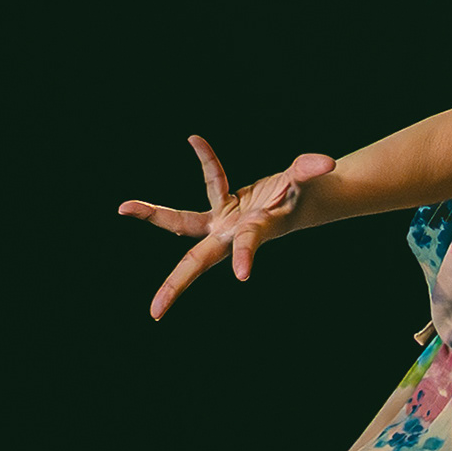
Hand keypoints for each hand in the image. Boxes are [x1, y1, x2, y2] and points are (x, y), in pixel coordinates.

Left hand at [119, 134, 335, 321]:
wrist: (300, 202)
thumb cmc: (301, 197)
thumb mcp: (306, 182)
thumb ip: (310, 171)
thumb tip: (326, 162)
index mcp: (256, 231)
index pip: (248, 243)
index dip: (245, 255)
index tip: (242, 275)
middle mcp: (233, 233)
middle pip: (199, 260)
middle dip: (177, 284)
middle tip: (155, 310)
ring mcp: (223, 222)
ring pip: (183, 223)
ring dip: (155, 215)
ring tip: (125, 207)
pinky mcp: (219, 207)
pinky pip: (209, 180)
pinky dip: (207, 159)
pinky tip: (196, 139)